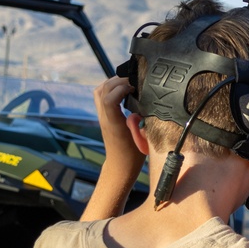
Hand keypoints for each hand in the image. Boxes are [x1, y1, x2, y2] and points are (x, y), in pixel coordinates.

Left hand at [83, 77, 144, 219]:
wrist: (119, 167)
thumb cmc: (133, 156)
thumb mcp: (144, 138)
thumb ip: (145, 121)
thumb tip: (149, 105)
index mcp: (114, 124)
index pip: (108, 100)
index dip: (120, 88)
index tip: (134, 87)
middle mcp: (105, 118)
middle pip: (102, 90)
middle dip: (117, 80)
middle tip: (133, 81)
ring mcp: (102, 117)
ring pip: (99, 91)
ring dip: (112, 83)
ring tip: (127, 82)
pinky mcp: (103, 117)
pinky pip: (101, 96)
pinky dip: (110, 88)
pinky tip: (123, 91)